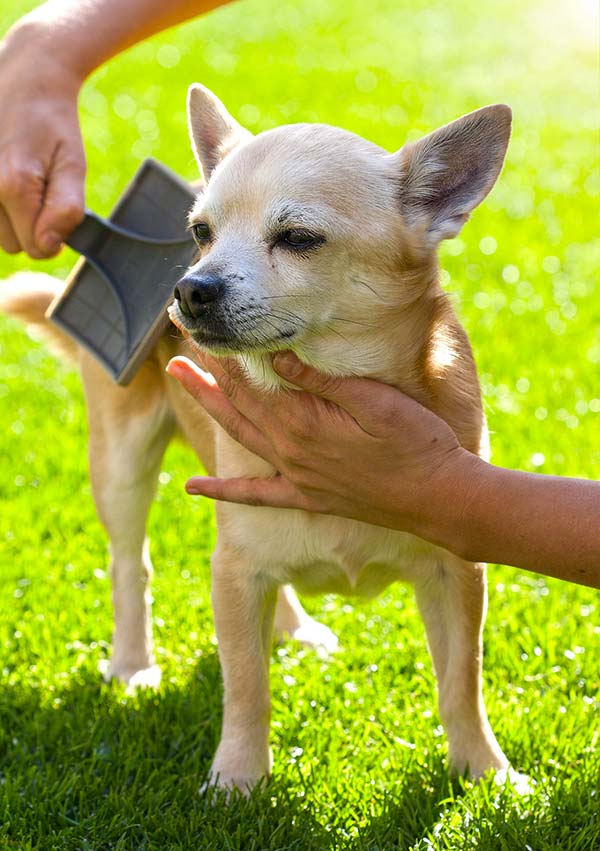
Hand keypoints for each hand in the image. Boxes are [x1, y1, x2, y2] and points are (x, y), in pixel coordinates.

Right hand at [0, 22, 85, 257]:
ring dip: (11, 217)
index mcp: (12, 187)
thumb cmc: (53, 124)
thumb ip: (66, 210)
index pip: (36, 249)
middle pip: (13, 245)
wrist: (24, 78)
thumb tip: (48, 246)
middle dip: (30, 226)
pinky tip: (6, 174)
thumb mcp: (73, 165)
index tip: (57, 206)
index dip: (54, 235)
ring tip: (21, 178)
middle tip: (40, 186)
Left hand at [166, 351, 482, 543]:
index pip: (251, 380)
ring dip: (208, 408)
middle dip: (206, 373)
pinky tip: (194, 489)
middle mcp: (289, 450)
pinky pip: (255, 495)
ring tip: (181, 383)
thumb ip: (320, 379)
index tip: (202, 327)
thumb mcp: (373, 399)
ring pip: (239, 436)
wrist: (437, 497)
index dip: (224, 353)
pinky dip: (222, 492)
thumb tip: (275, 352)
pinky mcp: (307, 496)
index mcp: (303, 421)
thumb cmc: (415, 442)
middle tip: (178, 347)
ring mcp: (295, 476)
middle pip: (237, 404)